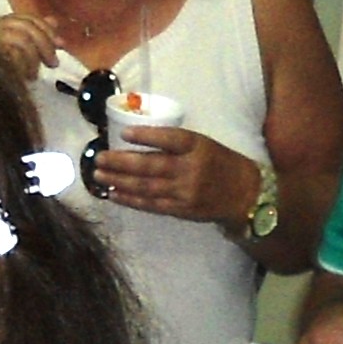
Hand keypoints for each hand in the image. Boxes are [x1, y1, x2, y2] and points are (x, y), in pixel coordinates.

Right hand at [0, 8, 64, 83]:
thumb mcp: (15, 51)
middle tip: (53, 63)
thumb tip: (54, 21)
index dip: (45, 28)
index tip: (60, 43)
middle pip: (25, 25)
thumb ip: (34, 34)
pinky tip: (25, 77)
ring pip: (20, 38)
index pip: (24, 18)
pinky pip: (12, 55)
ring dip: (34, 58)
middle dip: (45, 43)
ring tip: (34, 75)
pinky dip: (23, 66)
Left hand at [85, 122, 253, 228]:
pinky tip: (113, 193)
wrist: (243, 193)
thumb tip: (135, 138)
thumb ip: (175, 143)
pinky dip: (130, 199)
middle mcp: (190, 169)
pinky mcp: (180, 210)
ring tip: (99, 176)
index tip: (124, 133)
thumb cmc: (218, 162)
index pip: (170, 139)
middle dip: (121, 162)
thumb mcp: (202, 144)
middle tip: (99, 158)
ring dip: (119, 181)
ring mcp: (184, 192)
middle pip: (151, 165)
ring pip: (146, 186)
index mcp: (197, 147)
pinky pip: (150, 204)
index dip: (146, 136)